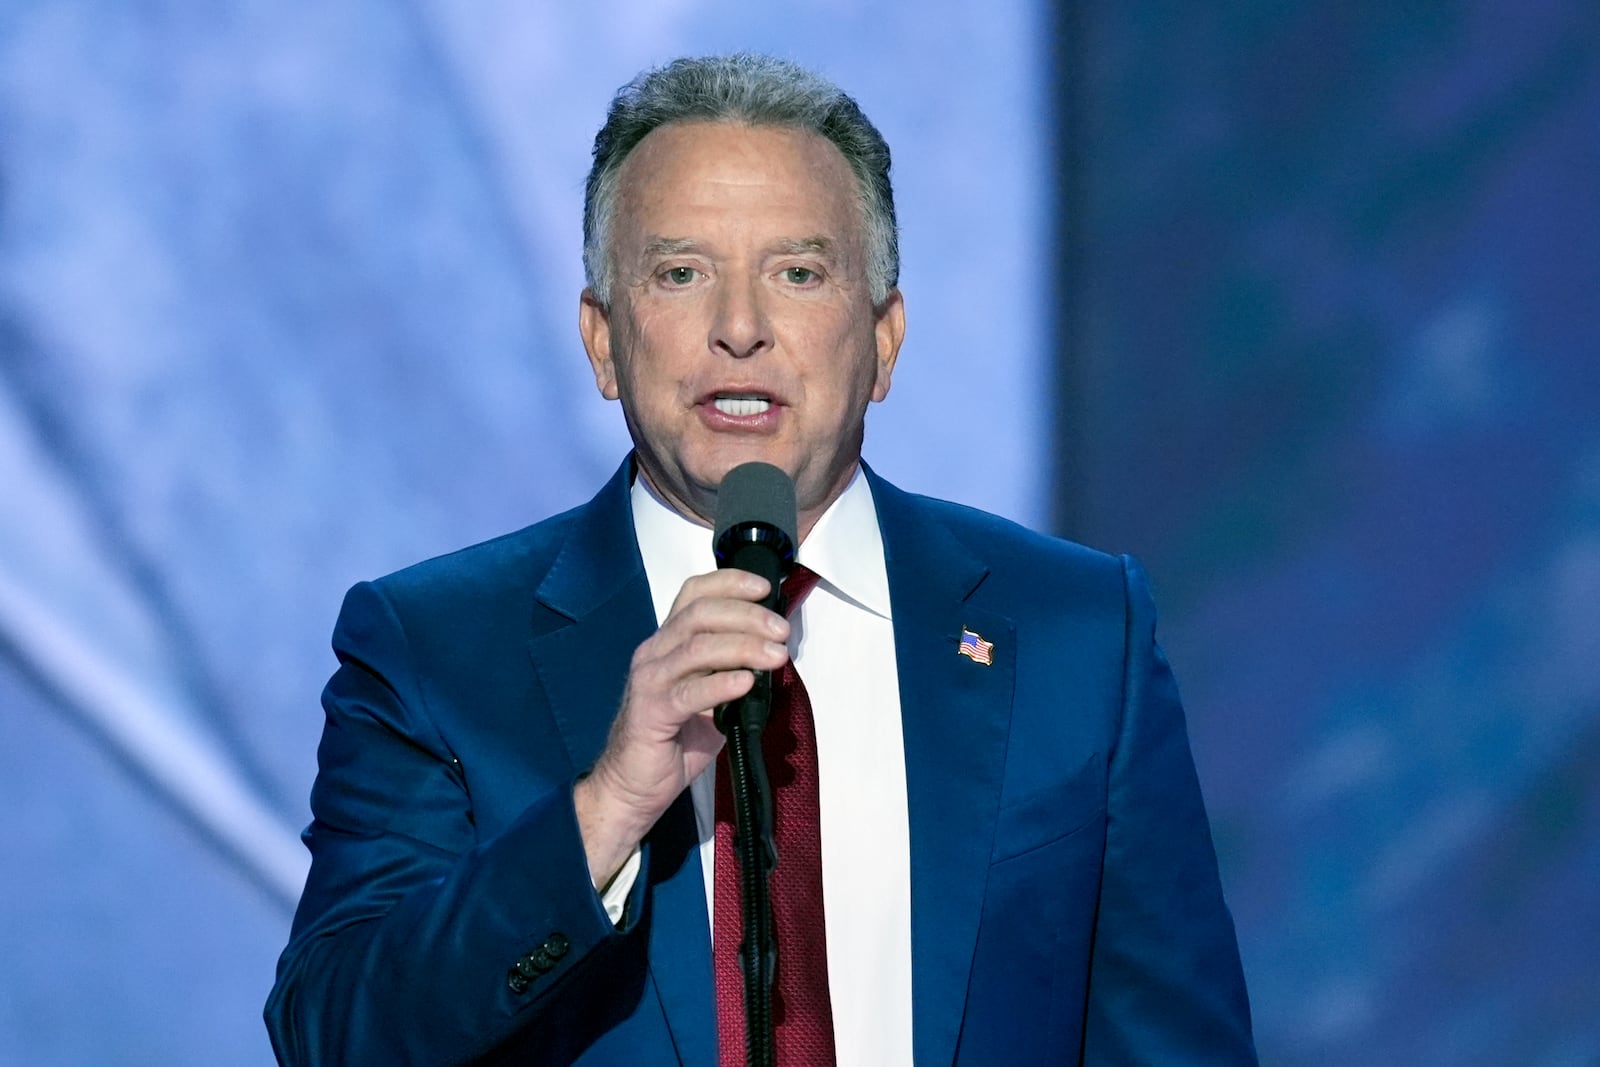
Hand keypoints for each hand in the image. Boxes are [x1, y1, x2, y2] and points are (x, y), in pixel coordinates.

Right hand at [574, 568, 789, 887]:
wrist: (632, 786)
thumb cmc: (674, 741)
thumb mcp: (711, 696)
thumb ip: (734, 670)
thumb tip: (776, 653)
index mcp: (668, 642)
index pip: (694, 594)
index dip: (729, 583)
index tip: (765, 588)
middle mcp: (655, 653)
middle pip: (700, 614)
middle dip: (747, 616)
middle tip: (780, 630)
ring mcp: (649, 681)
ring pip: (696, 647)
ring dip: (742, 646)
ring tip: (775, 656)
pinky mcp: (650, 712)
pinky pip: (688, 692)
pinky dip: (720, 684)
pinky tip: (746, 683)